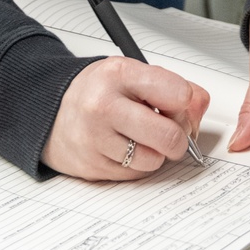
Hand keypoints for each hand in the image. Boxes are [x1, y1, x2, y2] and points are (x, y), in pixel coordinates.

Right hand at [42, 57, 209, 180]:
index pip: (177, 93)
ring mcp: (95, 139)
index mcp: (119, 74)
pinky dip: (137, 165)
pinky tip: (125, 148)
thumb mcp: (133, 75)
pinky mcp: (91, 166)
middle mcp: (104, 106)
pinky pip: (135, 175)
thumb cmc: (98, 92)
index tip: (178, 103)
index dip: (185, 102)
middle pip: (169, 136)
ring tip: (142, 138)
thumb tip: (199, 105)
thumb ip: (173, 86)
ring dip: (156, 153)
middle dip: (178, 138)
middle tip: (170, 130)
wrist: (51, 112)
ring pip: (154, 160)